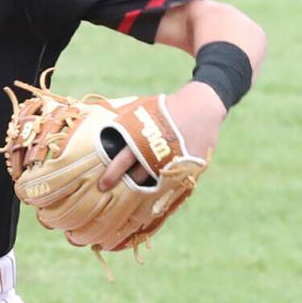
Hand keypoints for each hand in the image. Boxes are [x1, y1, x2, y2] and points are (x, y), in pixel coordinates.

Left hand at [98, 80, 225, 190]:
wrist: (201, 106)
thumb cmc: (167, 108)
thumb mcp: (143, 110)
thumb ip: (125, 123)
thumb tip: (100, 129)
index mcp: (146, 136)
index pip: (124, 159)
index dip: (112, 173)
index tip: (102, 185)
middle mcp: (160, 151)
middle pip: (139, 175)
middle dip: (126, 185)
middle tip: (115, 194)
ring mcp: (176, 161)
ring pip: (155, 183)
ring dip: (144, 189)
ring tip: (133, 196)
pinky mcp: (190, 167)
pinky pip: (174, 184)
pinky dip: (163, 189)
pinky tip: (154, 194)